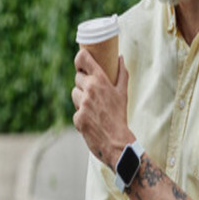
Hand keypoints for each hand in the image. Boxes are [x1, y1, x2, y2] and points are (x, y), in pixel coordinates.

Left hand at [71, 52, 133, 167]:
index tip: (81, 62)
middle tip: (94, 92)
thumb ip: (122, 73)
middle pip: (77, 78)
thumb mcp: (123, 93)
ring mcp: (82, 104)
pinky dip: (82, 114)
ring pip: (74, 94)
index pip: (82, 59)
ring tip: (94, 107)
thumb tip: (120, 58)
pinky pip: (76, 110)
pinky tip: (92, 120)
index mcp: (100, 80)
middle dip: (84, 83)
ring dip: (81, 98)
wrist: (117, 141)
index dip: (80, 58)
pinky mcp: (77, 117)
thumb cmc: (121, 115)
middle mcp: (89, 90)